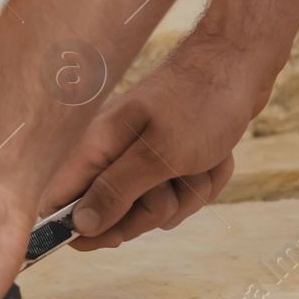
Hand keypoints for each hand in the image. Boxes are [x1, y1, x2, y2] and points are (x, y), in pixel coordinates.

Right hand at [43, 35, 264, 249]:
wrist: (241, 62)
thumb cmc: (200, 101)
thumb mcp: (159, 155)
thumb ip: (116, 191)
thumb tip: (78, 226)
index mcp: (95, 148)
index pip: (58, 201)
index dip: (76, 229)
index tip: (114, 236)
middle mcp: (111, 154)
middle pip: (112, 216)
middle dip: (150, 211)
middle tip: (169, 184)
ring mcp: (142, 158)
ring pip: (155, 210)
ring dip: (187, 194)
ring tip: (199, 162)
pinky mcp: (170, 160)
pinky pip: (181, 196)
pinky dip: (204, 182)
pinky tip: (214, 157)